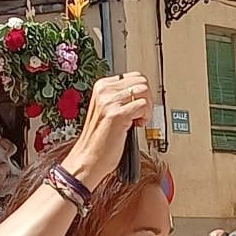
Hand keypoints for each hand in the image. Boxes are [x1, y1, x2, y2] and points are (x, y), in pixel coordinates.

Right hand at [63, 72, 151, 187]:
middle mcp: (104, 91)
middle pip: (141, 81)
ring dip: (147, 107)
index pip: (133, 76)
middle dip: (147, 98)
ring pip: (144, 91)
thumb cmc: (98, 141)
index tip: (139, 106)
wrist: (88, 159)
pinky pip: (143, 105)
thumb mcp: (106, 110)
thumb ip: (119, 99)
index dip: (141, 92)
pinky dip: (145, 116)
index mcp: (101, 87)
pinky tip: (136, 125)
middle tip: (141, 114)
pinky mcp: (118, 114)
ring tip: (139, 120)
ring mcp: (110, 101)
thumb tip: (140, 93)